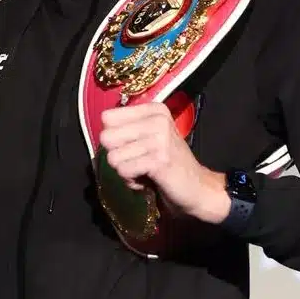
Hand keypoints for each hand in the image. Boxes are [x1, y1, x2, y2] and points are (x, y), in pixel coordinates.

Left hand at [99, 102, 229, 223]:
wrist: (198, 188)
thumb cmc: (166, 163)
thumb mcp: (147, 138)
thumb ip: (125, 130)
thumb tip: (101, 132)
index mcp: (153, 110)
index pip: (107, 118)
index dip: (113, 138)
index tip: (133, 146)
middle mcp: (157, 119)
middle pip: (106, 137)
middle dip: (117, 156)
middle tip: (138, 161)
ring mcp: (159, 138)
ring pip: (113, 157)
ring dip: (126, 171)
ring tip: (146, 170)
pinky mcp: (159, 159)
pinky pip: (124, 171)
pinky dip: (132, 181)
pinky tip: (149, 179)